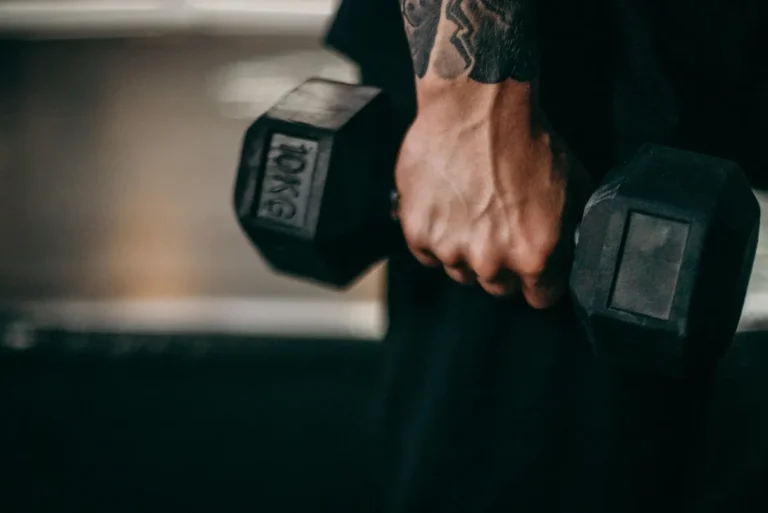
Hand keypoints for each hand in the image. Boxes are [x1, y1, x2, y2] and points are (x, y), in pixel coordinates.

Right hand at [394, 81, 587, 307]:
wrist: (477, 104)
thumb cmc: (527, 138)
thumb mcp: (572, 186)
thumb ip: (568, 231)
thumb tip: (568, 251)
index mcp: (534, 255)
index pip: (539, 297)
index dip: (538, 280)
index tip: (531, 265)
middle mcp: (491, 261)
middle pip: (496, 286)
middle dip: (500, 264)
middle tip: (497, 226)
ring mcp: (450, 249)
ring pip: (459, 270)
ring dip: (465, 249)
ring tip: (469, 209)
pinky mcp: (417, 232)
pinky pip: (427, 252)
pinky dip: (434, 235)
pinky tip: (445, 206)